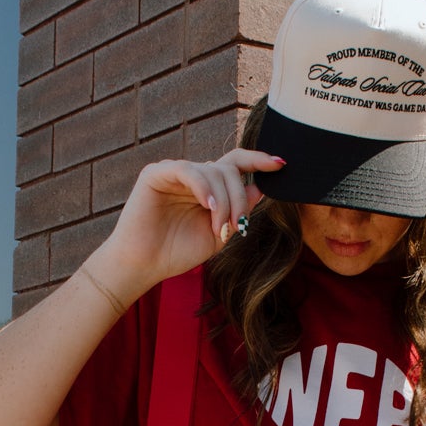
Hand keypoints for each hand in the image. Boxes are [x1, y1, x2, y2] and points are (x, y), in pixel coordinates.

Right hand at [99, 148, 286, 298]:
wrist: (145, 266)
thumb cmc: (177, 252)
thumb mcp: (219, 235)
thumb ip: (239, 212)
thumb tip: (260, 187)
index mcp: (208, 188)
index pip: (236, 164)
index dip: (258, 160)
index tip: (281, 164)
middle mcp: (193, 176)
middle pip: (229, 170)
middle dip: (240, 197)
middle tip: (238, 225)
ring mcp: (175, 173)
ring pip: (212, 171)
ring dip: (224, 200)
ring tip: (219, 227)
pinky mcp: (156, 174)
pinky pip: (188, 170)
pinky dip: (203, 188)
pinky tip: (208, 206)